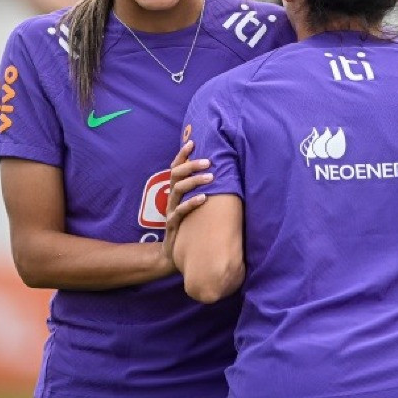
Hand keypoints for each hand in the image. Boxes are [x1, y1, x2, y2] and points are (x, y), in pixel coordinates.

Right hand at [162, 140, 212, 266]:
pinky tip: (203, 198)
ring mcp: (171, 211)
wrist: (172, 255)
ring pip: (178, 189)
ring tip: (210, 177)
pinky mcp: (173, 226)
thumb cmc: (189, 227)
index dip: (182, 155)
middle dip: (191, 165)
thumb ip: (203, 193)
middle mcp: (172, 199)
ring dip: (194, 180)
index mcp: (176, 192)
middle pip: (175, 175)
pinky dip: (191, 203)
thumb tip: (225, 176)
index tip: (192, 142)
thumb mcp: (194, 207)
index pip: (176, 168)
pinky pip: (180, 212)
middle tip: (208, 161)